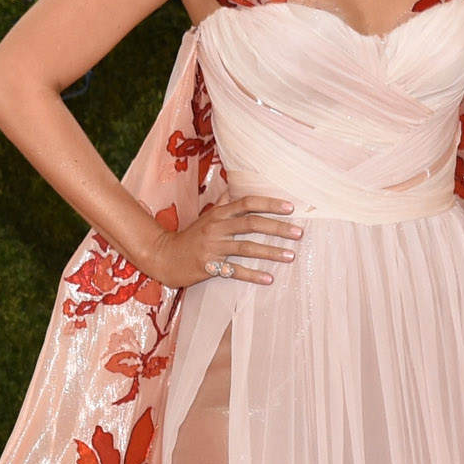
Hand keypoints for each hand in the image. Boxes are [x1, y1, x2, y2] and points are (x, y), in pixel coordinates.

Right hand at [142, 195, 300, 288]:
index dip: (269, 204)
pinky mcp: (208, 266)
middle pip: (251, 224)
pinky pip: (234, 270)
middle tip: (299, 233)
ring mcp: (212, 247)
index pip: (247, 203)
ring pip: (246, 248)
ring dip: (271, 252)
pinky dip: (253, 275)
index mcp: (219, 214)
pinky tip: (269, 279)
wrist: (164, 256)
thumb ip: (225, 203)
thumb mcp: (207, 216)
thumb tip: (236, 185)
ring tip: (291, 256)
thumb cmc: (191, 236)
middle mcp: (217, 227)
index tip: (290, 207)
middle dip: (277, 228)